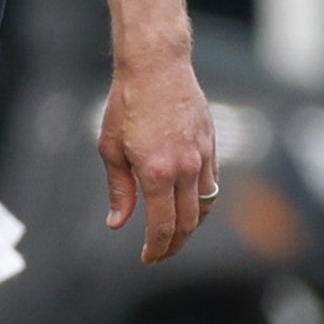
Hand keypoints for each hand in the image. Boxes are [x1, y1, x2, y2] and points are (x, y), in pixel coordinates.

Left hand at [98, 40, 218, 263]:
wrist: (157, 65)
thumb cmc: (128, 103)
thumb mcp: (111, 148)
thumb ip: (120, 189)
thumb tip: (118, 223)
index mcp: (157, 172)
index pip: (163, 226)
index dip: (157, 248)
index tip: (148, 258)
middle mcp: (185, 168)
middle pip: (188, 222)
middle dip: (174, 245)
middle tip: (160, 254)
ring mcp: (202, 155)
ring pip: (206, 205)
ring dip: (192, 226)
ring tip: (176, 235)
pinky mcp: (211, 143)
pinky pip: (212, 182)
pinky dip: (203, 200)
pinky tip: (190, 204)